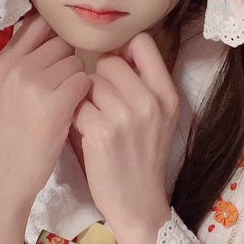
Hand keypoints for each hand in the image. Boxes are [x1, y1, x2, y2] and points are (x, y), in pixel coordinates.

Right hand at [0, 12, 90, 206]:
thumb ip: (24, 61)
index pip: (38, 23)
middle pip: (62, 42)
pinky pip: (84, 82)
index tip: (59, 54)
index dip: (55, 35)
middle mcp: (16, 67)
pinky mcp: (53, 105)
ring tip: (66, 102)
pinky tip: (74, 111)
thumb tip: (54, 32)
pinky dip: (85, 96)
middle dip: (68, 61)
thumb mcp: (4, 89)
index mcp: (4, 61)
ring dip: (78, 80)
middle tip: (63, 87)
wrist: (6, 174)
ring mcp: (33, 85)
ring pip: (76, 62)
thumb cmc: (11, 132)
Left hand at [70, 32, 179, 234]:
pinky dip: (75, 117)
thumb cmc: (142, 156)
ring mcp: (126, 116)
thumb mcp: (160, 116)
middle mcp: (151, 101)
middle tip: (102, 104)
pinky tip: (85, 133)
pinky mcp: (101, 132)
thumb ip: (145, 82)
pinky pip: (76, 105)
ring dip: (85, 99)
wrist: (137, 202)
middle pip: (109, 61)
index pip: (142, 42)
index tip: (116, 70)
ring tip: (95, 120)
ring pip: (89, 83)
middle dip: (99, 80)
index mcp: (167, 92)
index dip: (122, 51)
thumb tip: (117, 47)